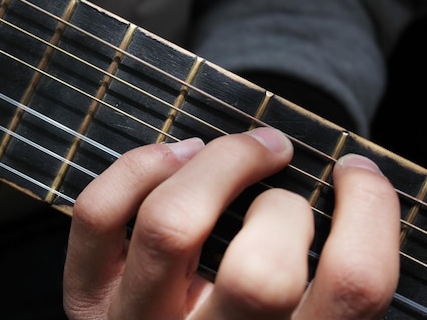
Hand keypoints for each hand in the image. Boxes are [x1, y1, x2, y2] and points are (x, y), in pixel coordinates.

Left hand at [63, 127, 399, 319]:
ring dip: (215, 165)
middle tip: (278, 190)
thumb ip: (306, 268)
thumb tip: (328, 181)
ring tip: (233, 151)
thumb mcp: (283, 315)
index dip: (369, 212)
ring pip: (171, 226)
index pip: (351, 287)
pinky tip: (176, 155)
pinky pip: (100, 214)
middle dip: (281, 206)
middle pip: (260, 272)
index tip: (355, 172)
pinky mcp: (85, 293)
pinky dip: (142, 165)